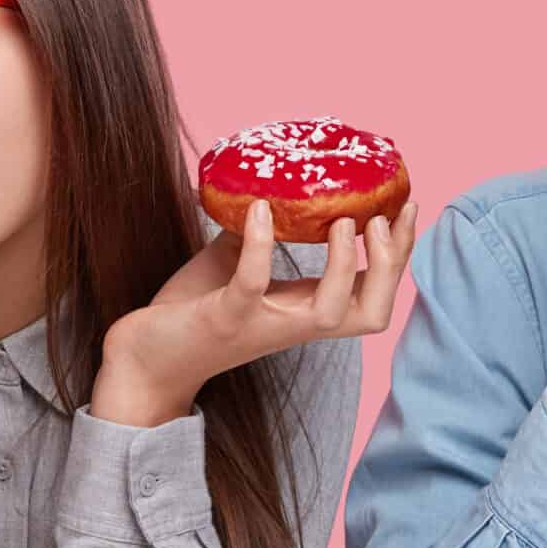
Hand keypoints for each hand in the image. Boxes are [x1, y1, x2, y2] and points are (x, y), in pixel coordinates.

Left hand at [90, 198, 418, 427]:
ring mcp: (263, 325)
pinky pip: (254, 285)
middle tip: (384, 220)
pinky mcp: (224, 320)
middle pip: (373, 312)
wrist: (140, 361)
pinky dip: (263, 247)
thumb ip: (260, 236)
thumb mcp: (235, 266)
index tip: (406, 208)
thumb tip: (274, 186)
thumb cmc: (190, 314)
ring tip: (342, 221)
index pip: (375, 294)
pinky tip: (264, 211)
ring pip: (332, 313)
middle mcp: (295, 325)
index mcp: (305, 311)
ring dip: (346, 265)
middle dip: (391, 267)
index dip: (401, 256)